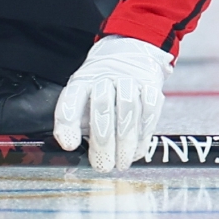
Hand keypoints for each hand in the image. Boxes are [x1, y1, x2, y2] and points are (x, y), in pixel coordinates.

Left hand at [53, 35, 172, 172]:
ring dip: (125, 142)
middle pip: (102, 107)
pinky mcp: (151, 85)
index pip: (71, 98)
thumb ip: (77, 123)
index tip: (69, 145)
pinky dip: (144, 133)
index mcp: (82, 80)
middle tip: (102, 165)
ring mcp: (129, 79)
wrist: (129, 53)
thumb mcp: (84, 97)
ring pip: (127, 110)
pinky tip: (137, 149)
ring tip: (121, 163)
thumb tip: (71, 152)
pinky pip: (149, 109)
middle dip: (102, 142)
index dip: (68, 122)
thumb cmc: (102, 86)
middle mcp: (104, 77)